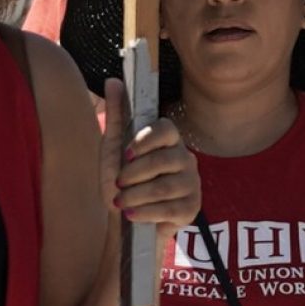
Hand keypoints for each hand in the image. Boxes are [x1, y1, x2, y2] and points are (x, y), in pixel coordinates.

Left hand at [101, 78, 200, 237]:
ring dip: (135, 196)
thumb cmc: (121, 183)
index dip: (145, 141)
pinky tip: (133, 215)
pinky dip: (145, 213)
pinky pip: (170, 208)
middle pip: (163, 160)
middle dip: (134, 175)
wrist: (123, 225)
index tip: (126, 155)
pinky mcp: (192, 208)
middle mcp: (185, 158)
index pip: (166, 129)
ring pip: (164, 187)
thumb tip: (112, 80)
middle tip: (119, 184)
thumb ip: (117, 115)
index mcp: (169, 141)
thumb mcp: (114, 148)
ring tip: (122, 202)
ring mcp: (191, 183)